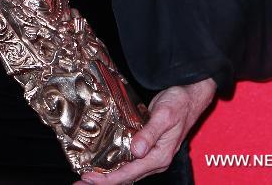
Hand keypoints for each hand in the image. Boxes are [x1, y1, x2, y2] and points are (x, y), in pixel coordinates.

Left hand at [74, 78, 216, 183]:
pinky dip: (115, 163)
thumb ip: (150, 133)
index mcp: (159, 157)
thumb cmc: (180, 103)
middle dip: (103, 181)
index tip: (89, 179)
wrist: (191, 95)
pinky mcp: (149, 146)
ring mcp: (152, 154)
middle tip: (80, 181)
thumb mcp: (165, 116)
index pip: (129, 173)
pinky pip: (130, 160)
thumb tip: (136, 151)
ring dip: (107, 174)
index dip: (107, 178)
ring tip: (88, 175)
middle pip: (126, 176)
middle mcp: (155, 159)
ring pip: (127, 170)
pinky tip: (104, 161)